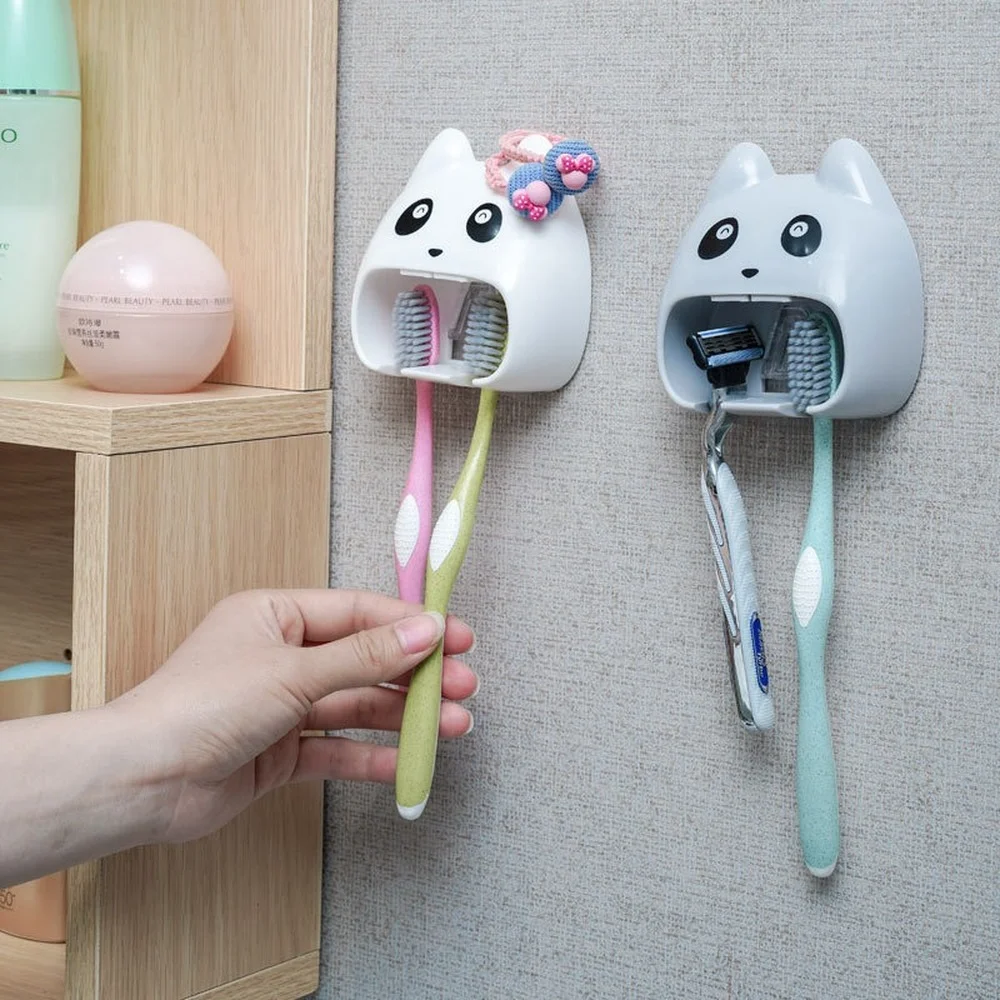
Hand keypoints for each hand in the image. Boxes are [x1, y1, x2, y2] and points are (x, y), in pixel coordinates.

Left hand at [111, 589, 476, 843]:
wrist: (144, 780)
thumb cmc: (200, 706)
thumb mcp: (294, 672)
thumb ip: (365, 656)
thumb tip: (423, 631)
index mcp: (276, 616)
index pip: (358, 612)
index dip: (410, 624)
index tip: (455, 637)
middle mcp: (281, 657)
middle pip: (364, 660)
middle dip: (415, 674)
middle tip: (463, 686)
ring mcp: (282, 707)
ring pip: (356, 706)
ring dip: (403, 717)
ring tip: (451, 725)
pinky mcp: (280, 753)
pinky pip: (337, 749)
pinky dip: (371, 756)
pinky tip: (406, 762)